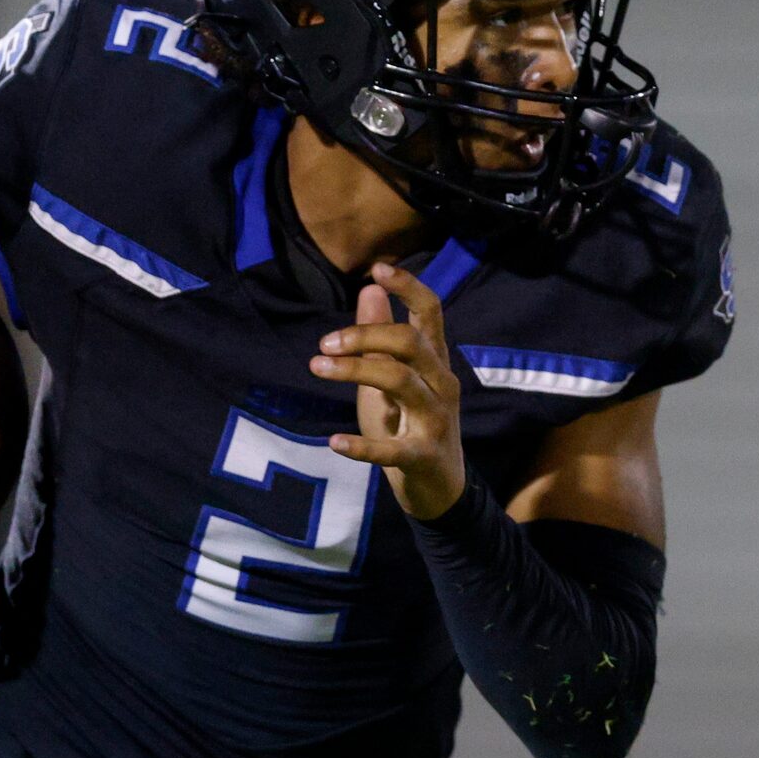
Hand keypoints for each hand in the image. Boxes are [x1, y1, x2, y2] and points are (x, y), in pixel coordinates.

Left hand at [316, 260, 465, 519]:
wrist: (439, 489)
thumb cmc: (410, 427)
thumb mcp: (393, 379)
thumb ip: (382, 338)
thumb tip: (369, 289)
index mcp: (435, 362)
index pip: (431, 313)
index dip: (408, 287)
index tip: (377, 268)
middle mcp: (441, 384)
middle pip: (411, 342)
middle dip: (365, 335)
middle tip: (324, 344)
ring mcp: (436, 420)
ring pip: (401, 381)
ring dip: (355, 370)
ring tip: (317, 368)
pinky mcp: (423, 456)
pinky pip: (393, 448)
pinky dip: (361, 446)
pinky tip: (334, 442)